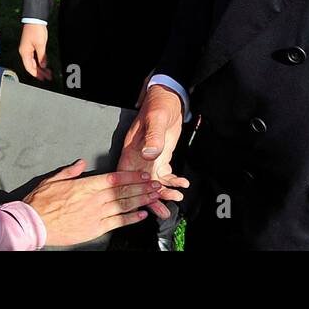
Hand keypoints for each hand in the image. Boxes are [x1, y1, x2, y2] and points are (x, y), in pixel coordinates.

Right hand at [18, 23, 51, 80]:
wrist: (34, 19)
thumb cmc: (36, 31)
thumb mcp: (40, 44)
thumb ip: (42, 56)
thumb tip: (43, 66)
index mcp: (25, 52)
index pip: (29, 67)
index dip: (36, 74)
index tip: (43, 79)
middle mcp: (24, 52)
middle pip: (31, 65)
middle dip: (39, 72)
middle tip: (48, 77)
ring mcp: (27, 49)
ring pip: (33, 62)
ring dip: (40, 67)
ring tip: (48, 72)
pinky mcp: (31, 46)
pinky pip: (34, 57)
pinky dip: (39, 61)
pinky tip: (45, 64)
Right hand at [23, 159, 161, 246]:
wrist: (34, 223)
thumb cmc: (41, 202)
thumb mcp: (54, 179)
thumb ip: (70, 171)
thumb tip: (80, 163)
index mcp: (85, 185)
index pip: (114, 178)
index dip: (132, 176)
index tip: (143, 175)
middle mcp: (94, 199)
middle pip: (123, 191)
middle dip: (142, 187)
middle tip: (156, 185)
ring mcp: (96, 214)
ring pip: (123, 206)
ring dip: (141, 201)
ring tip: (153, 197)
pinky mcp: (94, 228)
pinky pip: (117, 222)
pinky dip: (131, 218)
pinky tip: (141, 215)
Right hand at [117, 84, 188, 219]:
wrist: (170, 97)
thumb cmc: (158, 104)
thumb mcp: (156, 119)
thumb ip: (153, 137)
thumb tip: (149, 154)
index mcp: (131, 148)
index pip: (126, 174)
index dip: (132, 189)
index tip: (143, 200)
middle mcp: (138, 156)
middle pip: (140, 183)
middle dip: (150, 199)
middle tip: (162, 211)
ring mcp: (149, 157)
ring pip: (153, 182)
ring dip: (163, 193)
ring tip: (176, 200)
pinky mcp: (161, 157)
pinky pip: (164, 175)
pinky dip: (173, 182)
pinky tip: (182, 184)